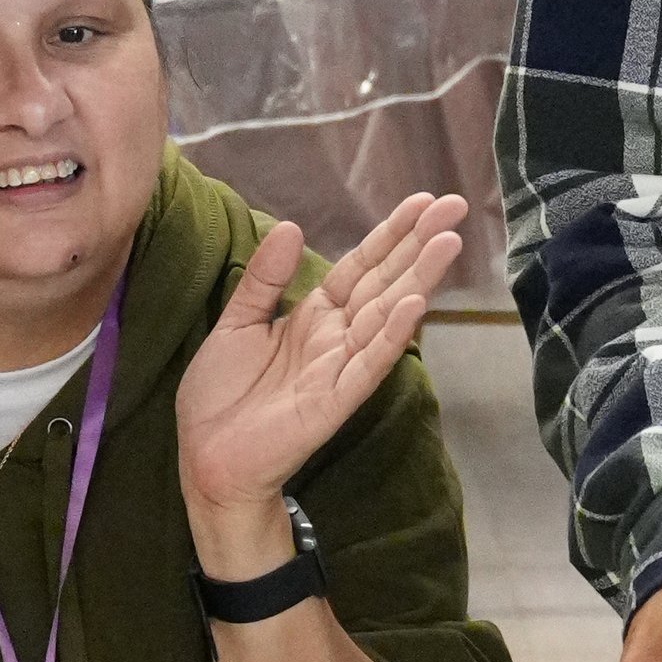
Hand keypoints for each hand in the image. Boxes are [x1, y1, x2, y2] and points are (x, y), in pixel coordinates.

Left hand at [176, 198, 462, 560]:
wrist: (207, 459)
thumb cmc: (220, 397)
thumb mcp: (236, 323)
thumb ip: (265, 279)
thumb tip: (292, 227)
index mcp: (314, 316)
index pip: (362, 266)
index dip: (391, 234)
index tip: (424, 202)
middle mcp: (336, 337)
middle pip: (385, 281)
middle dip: (419, 244)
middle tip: (455, 207)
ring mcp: (339, 368)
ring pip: (386, 315)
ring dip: (418, 279)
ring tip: (447, 244)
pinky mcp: (334, 401)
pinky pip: (368, 363)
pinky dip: (391, 335)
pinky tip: (413, 305)